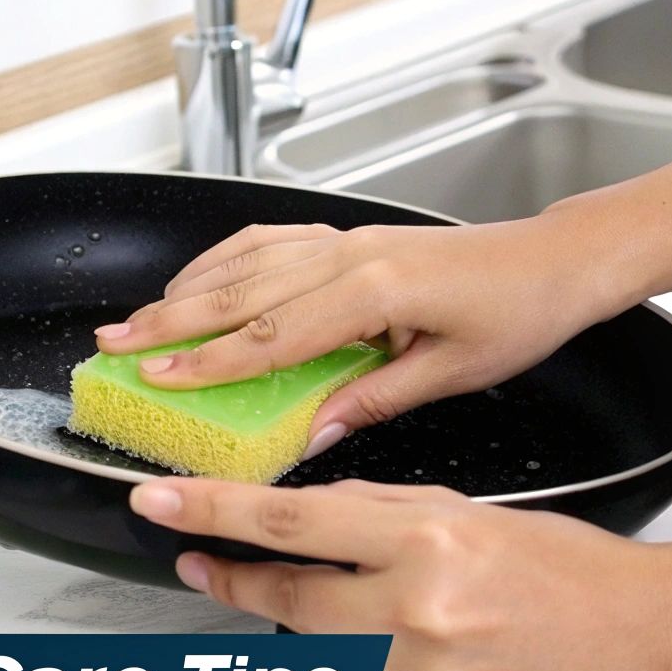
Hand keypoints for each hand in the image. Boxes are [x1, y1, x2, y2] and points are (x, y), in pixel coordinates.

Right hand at [95, 215, 633, 455]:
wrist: (555, 260)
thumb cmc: (518, 312)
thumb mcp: (451, 372)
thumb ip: (371, 398)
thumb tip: (309, 434)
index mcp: (378, 290)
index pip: (273, 331)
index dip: (211, 359)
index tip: (161, 377)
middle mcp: (353, 255)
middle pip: (241, 288)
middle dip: (171, 318)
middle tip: (116, 341)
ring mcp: (347, 239)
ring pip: (246, 260)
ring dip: (185, 288)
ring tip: (137, 316)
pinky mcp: (350, 236)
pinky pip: (271, 241)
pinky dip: (225, 258)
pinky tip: (198, 278)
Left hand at [129, 478, 671, 670]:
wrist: (644, 633)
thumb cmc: (570, 567)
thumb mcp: (466, 509)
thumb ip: (377, 512)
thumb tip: (303, 516)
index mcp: (425, 540)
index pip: (287, 522)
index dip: (210, 512)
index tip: (160, 502)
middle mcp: (417, 610)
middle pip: (287, 597)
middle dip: (234, 578)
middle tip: (202, 561)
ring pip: (324, 650)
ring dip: (317, 621)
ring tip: (359, 598)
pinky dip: (374, 662)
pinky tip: (416, 643)